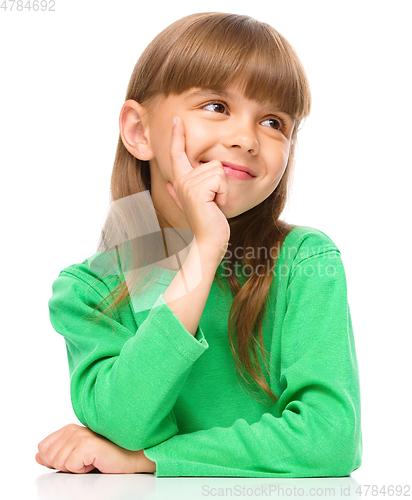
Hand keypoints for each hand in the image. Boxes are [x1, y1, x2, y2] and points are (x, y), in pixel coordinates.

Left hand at [35, 423, 155, 473]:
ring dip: (75, 469)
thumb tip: (38, 455)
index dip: (54, 460)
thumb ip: (56, 453)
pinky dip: (82, 470)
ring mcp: (80, 435)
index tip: (75, 460)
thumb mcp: (77, 456)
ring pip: (59, 463)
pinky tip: (95, 462)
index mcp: (69, 429)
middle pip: (49, 457)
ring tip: (91, 461)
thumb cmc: (108, 456)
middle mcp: (73, 429)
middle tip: (85, 462)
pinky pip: (70, 466)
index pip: (43, 448)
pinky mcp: (88, 445)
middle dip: (64, 466)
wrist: (131, 456)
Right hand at [166, 116, 229, 255]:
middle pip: (211, 162)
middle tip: (212, 202)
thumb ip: (179, 193)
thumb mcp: (193, 202)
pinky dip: (223, 194)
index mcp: (180, 181)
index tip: (177, 120)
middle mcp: (181, 180)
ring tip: (213, 204)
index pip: (177, 153)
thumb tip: (166, 185)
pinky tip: (216, 207)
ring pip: (217, 170)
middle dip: (220, 183)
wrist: (208, 241)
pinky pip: (220, 179)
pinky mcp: (197, 191)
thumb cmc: (206, 223)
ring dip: (222, 189)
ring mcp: (187, 185)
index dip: (178, 136)